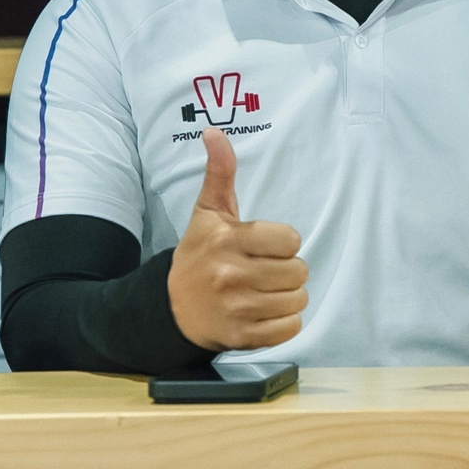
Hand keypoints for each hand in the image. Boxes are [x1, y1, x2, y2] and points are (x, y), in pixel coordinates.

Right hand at [165, 128, 308, 351]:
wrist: (170, 307)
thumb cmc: (199, 254)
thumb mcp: (208, 213)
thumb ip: (219, 172)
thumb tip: (214, 132)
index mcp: (228, 241)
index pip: (290, 240)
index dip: (284, 242)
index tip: (267, 246)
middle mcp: (231, 275)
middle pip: (298, 272)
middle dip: (288, 270)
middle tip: (268, 270)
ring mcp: (237, 309)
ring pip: (297, 300)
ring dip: (289, 297)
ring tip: (268, 292)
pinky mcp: (242, 337)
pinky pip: (290, 329)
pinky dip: (285, 323)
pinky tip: (266, 313)